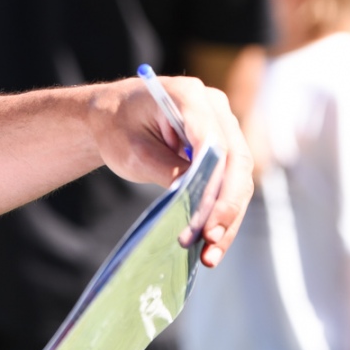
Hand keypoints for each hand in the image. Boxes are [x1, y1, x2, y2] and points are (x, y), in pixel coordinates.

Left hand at [88, 74, 252, 267]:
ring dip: (228, 219)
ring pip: (238, 179)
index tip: (205, 216)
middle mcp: (215, 108)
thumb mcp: (132, 151)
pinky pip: (230, 185)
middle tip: (210, 240)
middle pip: (235, 162)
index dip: (214, 182)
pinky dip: (222, 215)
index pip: (213, 141)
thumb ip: (166, 170)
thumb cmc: (115, 127)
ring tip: (211, 254)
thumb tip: (196, 200)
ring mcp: (224, 128)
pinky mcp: (224, 150)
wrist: (110, 117)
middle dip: (225, 206)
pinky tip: (212, 245)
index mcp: (189, 95)